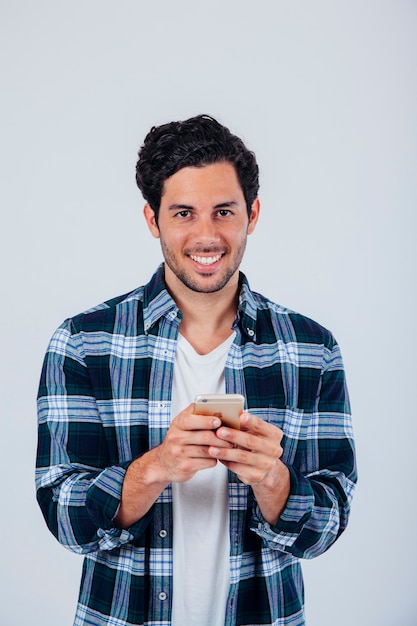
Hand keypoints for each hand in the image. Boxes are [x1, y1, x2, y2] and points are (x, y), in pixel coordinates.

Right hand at [115, 404, 232, 527]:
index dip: (206, 420)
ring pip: (207, 450)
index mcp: (177, 424)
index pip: (190, 420)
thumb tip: (216, 407)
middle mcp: (176, 438)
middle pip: (203, 436)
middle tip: (231, 437)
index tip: (218, 421)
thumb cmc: (178, 440)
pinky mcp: (185, 467)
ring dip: (221, 448)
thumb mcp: (181, 424)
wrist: (162, 463)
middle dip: (220, 437)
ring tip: (229, 447)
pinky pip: (206, 462)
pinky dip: (214, 459)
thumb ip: (195, 414)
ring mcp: (179, 453)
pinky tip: (217, 457)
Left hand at [209, 412, 289, 524]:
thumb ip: (244, 424)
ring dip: (226, 452)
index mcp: (274, 435)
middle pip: (251, 441)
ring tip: (212, 448)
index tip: (240, 416)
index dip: (251, 421)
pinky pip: (239, 468)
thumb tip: (227, 414)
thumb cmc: (255, 442)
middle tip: (219, 432)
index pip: (262, 426)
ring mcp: (266, 464)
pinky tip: (217, 458)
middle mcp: (274, 450)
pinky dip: (227, 462)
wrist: (264, 465)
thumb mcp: (254, 432)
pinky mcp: (257, 476)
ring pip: (243, 457)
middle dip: (234, 436)